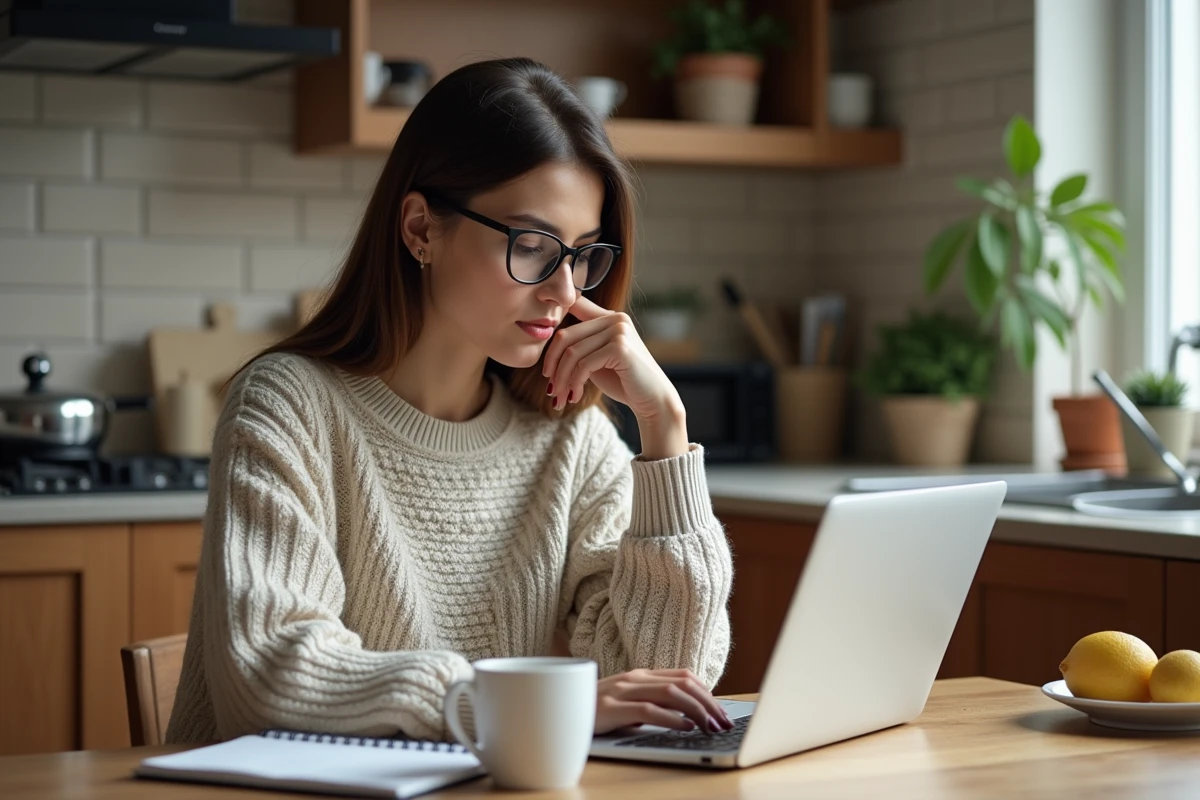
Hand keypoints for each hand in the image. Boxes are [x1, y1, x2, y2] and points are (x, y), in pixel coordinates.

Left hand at [542, 295, 687, 457]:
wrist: (653, 401)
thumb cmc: (623, 382)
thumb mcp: (596, 359)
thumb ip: (579, 346)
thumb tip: (545, 337)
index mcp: (609, 317)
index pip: (573, 306)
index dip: (552, 325)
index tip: (546, 359)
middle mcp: (615, 318)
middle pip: (565, 335)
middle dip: (552, 364)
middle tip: (550, 387)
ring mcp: (619, 331)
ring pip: (572, 352)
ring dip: (562, 378)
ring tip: (560, 396)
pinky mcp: (620, 347)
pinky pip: (583, 364)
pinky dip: (574, 382)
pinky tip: (575, 396)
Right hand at [595, 668, 733, 734]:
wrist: (555, 711)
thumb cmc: (594, 712)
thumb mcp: (628, 706)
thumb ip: (652, 705)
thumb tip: (687, 717)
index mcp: (640, 675)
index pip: (683, 676)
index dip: (708, 693)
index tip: (721, 712)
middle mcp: (634, 678)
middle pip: (683, 683)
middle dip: (709, 703)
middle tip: (724, 723)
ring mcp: (621, 690)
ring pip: (671, 693)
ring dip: (697, 710)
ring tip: (711, 727)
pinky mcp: (611, 707)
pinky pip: (648, 709)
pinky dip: (672, 718)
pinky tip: (686, 727)